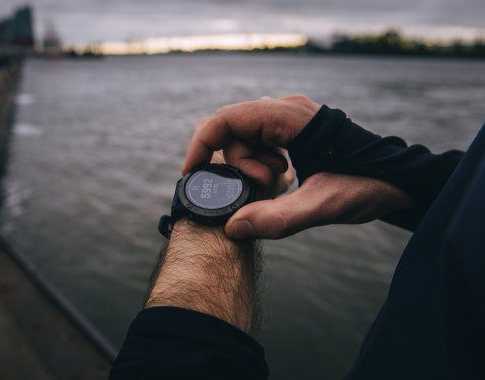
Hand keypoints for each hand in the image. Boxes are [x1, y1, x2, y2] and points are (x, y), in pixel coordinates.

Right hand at [183, 95, 413, 239]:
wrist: (400, 179)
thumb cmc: (368, 185)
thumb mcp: (323, 205)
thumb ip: (278, 218)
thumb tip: (232, 228)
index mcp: (290, 117)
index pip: (227, 119)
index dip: (202, 144)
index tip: (191, 174)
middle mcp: (286, 109)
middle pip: (233, 130)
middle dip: (238, 163)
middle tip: (266, 185)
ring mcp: (289, 117)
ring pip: (244, 137)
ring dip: (251, 165)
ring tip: (279, 183)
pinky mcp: (292, 129)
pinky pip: (259, 142)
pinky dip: (260, 163)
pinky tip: (281, 177)